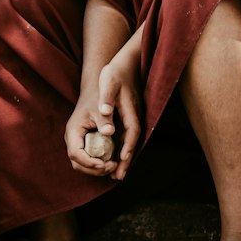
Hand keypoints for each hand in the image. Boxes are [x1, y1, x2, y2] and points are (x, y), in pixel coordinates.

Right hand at [64, 89, 121, 176]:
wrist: (94, 91)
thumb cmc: (97, 98)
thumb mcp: (101, 109)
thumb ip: (104, 120)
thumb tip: (109, 132)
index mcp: (73, 131)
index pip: (76, 154)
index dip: (89, 163)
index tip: (105, 164)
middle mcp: (72, 139)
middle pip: (78, 163)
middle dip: (94, 169)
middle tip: (112, 167)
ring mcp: (77, 143)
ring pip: (82, 164)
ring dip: (96, 169)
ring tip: (113, 166)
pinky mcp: (83, 144)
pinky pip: (87, 159)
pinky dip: (98, 165)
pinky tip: (111, 162)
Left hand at [95, 34, 142, 182]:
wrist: (126, 62)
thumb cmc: (115, 72)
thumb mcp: (109, 83)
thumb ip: (107, 100)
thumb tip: (106, 116)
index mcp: (131, 110)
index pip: (132, 133)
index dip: (127, 149)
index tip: (121, 163)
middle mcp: (135, 116)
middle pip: (132, 142)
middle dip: (126, 160)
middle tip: (118, 178)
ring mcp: (133, 117)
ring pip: (130, 141)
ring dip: (124, 158)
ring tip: (116, 174)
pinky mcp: (129, 117)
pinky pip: (127, 136)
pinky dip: (122, 148)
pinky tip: (115, 157)